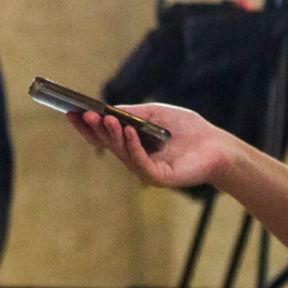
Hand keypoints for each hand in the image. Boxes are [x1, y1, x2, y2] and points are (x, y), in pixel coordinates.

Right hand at [68, 103, 232, 189]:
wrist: (216, 146)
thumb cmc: (187, 129)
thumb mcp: (155, 114)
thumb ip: (133, 113)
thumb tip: (107, 110)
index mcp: (131, 143)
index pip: (104, 135)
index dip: (87, 125)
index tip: (71, 111)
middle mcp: (134, 158)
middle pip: (108, 143)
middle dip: (94, 128)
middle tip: (82, 113)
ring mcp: (145, 169)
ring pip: (121, 152)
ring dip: (111, 134)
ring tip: (103, 118)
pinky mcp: (159, 177)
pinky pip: (140, 161)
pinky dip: (132, 146)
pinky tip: (128, 131)